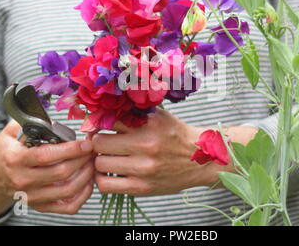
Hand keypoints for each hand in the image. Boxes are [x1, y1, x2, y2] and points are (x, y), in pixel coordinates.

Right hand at [0, 120, 94, 217]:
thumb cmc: (5, 150)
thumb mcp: (10, 132)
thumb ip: (30, 122)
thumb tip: (53, 115)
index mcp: (15, 159)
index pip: (45, 155)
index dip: (70, 149)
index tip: (86, 143)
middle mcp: (23, 180)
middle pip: (61, 173)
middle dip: (83, 160)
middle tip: (94, 149)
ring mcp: (31, 196)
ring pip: (67, 190)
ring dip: (86, 176)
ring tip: (93, 162)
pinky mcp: (39, 206)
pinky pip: (67, 207)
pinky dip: (82, 196)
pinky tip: (88, 182)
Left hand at [92, 109, 228, 195]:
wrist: (200, 160)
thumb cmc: (175, 135)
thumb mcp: (158, 116)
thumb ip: (134, 112)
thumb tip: (102, 110)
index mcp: (149, 124)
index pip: (108, 120)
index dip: (99, 123)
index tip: (100, 126)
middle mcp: (146, 145)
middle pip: (99, 142)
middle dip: (97, 142)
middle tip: (102, 142)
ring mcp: (144, 168)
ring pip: (100, 163)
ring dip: (100, 160)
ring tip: (108, 157)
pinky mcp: (142, 187)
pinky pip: (106, 185)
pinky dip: (103, 178)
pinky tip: (111, 172)